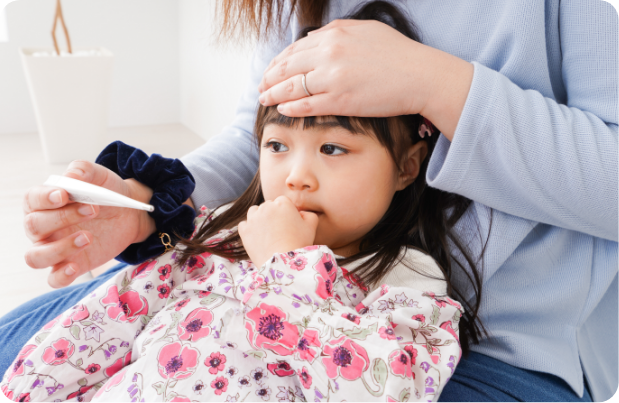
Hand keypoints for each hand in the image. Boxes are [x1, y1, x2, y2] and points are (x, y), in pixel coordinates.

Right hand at [23, 161, 156, 287]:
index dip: (44, 198)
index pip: (32, 200)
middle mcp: (43, 227)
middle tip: (93, 210)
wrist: (129, 213)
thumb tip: (71, 176)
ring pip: (36, 257)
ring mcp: (54, 248)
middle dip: (62, 218)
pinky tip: (75, 267)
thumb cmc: (107, 192)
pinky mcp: (70, 265)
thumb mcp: (100, 176)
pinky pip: (54, 279)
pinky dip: (60, 276)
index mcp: (44, 202)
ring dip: (59, 249)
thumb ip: (83, 170)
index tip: (64, 195)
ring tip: (88, 237)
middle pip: (34, 227)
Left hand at [238, 196, 318, 267]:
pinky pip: (244, 224)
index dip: (287, 211)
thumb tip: (301, 213)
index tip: (290, 223)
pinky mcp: (244, 230)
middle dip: (273, 214)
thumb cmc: (299, 244)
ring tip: (267, 231)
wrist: (283, 262)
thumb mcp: (311, 227)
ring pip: (254, 211)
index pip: (283, 202)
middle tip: (279, 229)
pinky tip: (257, 236)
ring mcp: (253, 218)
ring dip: (259, 217)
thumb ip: (308, 214)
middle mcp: (266, 207)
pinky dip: (249, 229)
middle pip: (269, 206)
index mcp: (282, 203)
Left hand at [257, 19, 473, 140]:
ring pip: (292, 87)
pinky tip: (281, 109)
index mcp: (334, 34)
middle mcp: (329, 53)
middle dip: (269, 78)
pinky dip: (290, 107)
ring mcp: (332, 78)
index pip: (294, 49)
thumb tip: (312, 40)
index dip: (278, 62)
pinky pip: (306, 105)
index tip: (271, 70)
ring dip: (273, 94)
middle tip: (261, 87)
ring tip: (264, 99)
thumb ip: (336, 34)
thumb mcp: (364, 31)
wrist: (420, 75)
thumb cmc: (397, 54)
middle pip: (287, 67)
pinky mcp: (339, 100)